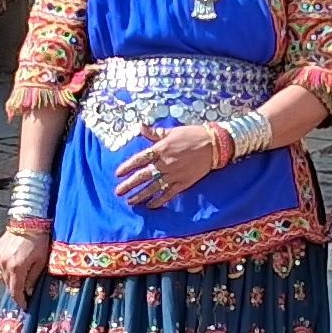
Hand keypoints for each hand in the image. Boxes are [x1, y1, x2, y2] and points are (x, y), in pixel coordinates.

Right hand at [0, 221, 52, 298]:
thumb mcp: (41, 260)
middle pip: (8, 285)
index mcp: (17, 268)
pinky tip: (5, 272)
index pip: (15, 291)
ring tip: (18, 279)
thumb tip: (28, 290)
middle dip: (16, 290)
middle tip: (25, 292)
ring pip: (0, 278)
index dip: (20, 301)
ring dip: (9, 281)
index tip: (25, 306)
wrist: (29, 220)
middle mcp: (4, 264)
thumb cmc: (39, 240)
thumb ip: (33, 277)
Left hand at [115, 121, 230, 206]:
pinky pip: (168, 193)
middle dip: (129, 185)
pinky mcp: (183, 182)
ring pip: (154, 187)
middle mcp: (165, 163)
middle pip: (143, 176)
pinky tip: (150, 205)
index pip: (139, 159)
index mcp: (161, 149)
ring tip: (130, 201)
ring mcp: (174, 174)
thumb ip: (155, 133)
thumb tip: (140, 127)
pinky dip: (159, 200)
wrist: (214, 145)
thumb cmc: (192, 135)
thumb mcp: (172, 131)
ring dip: (141, 195)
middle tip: (118, 192)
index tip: (118, 174)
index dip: (127, 167)